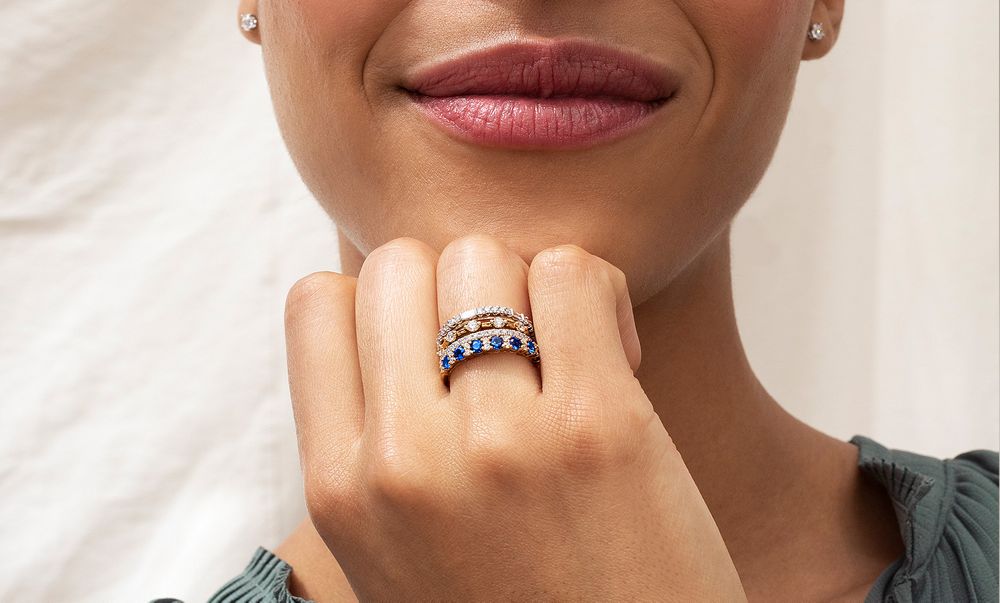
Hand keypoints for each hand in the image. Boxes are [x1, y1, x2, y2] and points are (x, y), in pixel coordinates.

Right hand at [284, 234, 745, 600]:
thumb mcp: (395, 554)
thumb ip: (372, 446)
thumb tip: (382, 314)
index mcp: (337, 492)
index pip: (318, 301)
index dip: (382, 304)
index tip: (433, 346)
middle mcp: (400, 461)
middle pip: (397, 262)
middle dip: (454, 286)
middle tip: (507, 350)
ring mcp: (496, 441)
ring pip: (481, 255)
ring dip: (527, 287)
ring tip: (565, 358)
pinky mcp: (596, 427)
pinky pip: (572, 271)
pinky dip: (599, 294)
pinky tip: (621, 357)